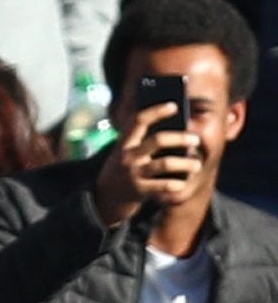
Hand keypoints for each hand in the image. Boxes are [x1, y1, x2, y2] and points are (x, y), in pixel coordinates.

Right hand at [92, 100, 201, 226]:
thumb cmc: (125, 167)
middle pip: (158, 140)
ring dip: (185, 163)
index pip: (139, 121)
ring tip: (197, 164)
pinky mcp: (140, 190)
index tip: (174, 106)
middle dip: (180, 138)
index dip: (156, 111)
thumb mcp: (125, 151)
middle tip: (195, 139)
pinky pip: (164, 186)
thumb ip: (142, 140)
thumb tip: (175, 128)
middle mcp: (128, 156)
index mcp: (124, 142)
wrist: (106, 196)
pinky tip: (183, 183)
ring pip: (165, 164)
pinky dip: (176, 184)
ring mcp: (134, 173)